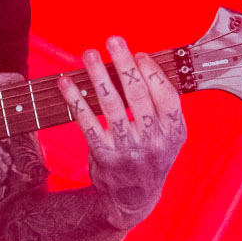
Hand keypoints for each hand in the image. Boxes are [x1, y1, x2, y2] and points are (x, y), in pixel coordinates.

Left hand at [58, 35, 186, 231]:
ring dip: (98, 75)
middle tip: (112, 40)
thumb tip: (142, 63)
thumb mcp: (169, 136)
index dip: (151, 72)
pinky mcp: (104, 156)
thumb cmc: (151, 156)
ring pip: (111, 105)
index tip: (138, 53)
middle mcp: (153, 141)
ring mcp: (128, 149)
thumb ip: (163, 106)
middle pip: (137, 95)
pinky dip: (76, 99)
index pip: (166, 95)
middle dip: (123, 63)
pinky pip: (88, 122)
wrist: (133, 200)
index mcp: (174, 132)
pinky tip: (67, 83)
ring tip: (89, 54)